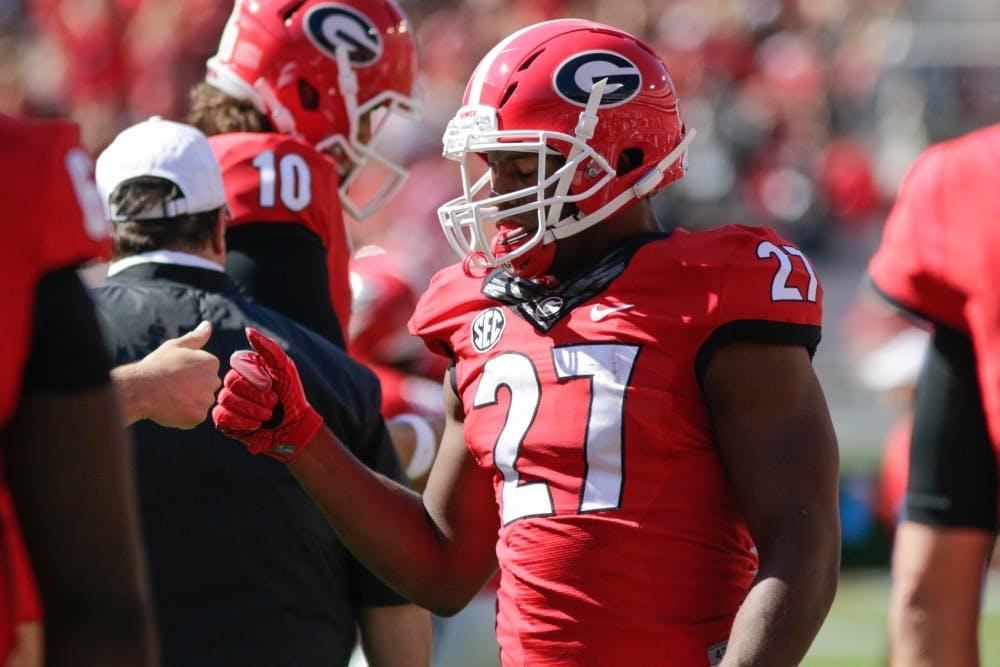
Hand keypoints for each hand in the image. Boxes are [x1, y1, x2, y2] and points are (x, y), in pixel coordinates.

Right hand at [113, 321, 220, 427]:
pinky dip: (184, 416)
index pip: (207, 372)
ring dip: (189, 403)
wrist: (140, 389)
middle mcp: (213, 380)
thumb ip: (196, 337)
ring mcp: (206, 400)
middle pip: (207, 388)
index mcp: (211, 362)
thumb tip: (208, 325)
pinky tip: (171, 408)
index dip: (191, 374)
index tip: (177, 373)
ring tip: (171, 396)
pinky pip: (194, 418)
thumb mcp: (176, 346)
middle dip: (193, 389)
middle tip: (173, 386)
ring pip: (200, 403)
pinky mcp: (198, 416)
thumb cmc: (157, 365)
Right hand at [212, 327, 322, 460]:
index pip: (237, 363)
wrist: (294, 425)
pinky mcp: (224, 420)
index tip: (271, 385)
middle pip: (231, 382)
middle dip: (257, 395)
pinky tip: (256, 424)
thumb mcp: (284, 367)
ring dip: (253, 409)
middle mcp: (233, 382)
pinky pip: (221, 416)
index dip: (254, 376)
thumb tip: (247, 330)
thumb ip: (268, 348)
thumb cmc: (291, 394)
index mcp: (245, 367)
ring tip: (268, 414)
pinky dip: (242, 421)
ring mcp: (227, 401)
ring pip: (226, 399)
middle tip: (273, 403)